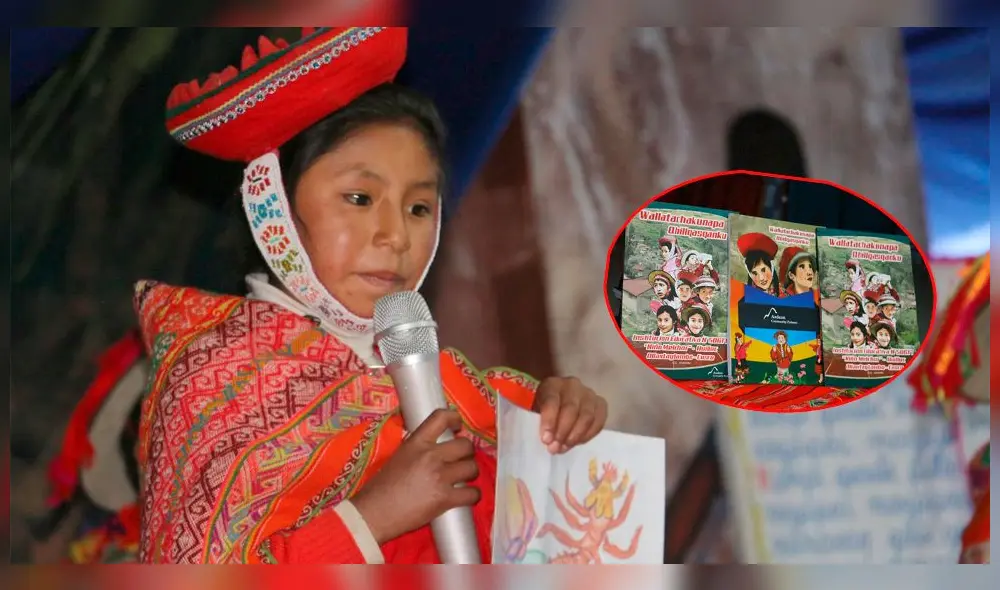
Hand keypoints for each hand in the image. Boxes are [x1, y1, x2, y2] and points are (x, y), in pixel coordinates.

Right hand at [351, 409, 480, 543]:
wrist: (373, 514)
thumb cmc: (379, 488)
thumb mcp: (397, 457)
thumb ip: (416, 449)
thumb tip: (432, 447)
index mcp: (416, 443)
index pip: (441, 418)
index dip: (455, 418)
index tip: (458, 425)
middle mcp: (430, 456)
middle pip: (465, 445)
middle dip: (467, 452)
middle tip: (461, 459)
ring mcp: (439, 477)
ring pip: (472, 467)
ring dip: (470, 473)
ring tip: (463, 478)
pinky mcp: (444, 499)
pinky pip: (472, 493)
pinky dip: (473, 495)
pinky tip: (466, 496)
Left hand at [532, 377, 607, 453]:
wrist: (560, 403)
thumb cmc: (546, 409)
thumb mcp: (536, 412)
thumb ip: (540, 423)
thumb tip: (549, 441)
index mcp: (552, 385)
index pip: (551, 401)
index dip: (549, 421)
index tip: (546, 439)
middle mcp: (572, 386)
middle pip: (571, 408)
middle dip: (563, 431)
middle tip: (556, 447)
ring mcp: (589, 394)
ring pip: (587, 416)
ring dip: (576, 436)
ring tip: (565, 447)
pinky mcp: (600, 404)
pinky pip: (598, 421)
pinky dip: (588, 435)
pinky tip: (577, 442)